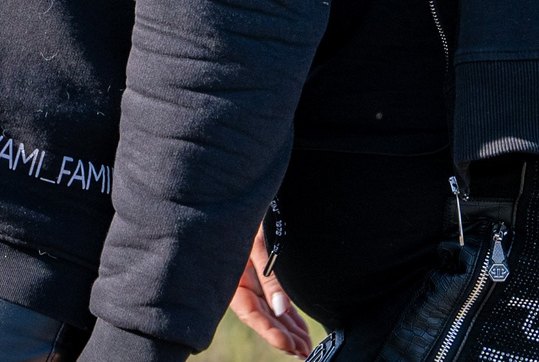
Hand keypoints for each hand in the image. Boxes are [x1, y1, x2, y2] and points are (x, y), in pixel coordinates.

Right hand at [226, 225, 311, 356]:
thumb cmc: (247, 214)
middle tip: (305, 353)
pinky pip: (271, 299)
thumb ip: (270, 277)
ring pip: (268, 311)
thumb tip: (282, 310)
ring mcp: (248, 279)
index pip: (252, 313)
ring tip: (305, 347)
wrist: (240, 191)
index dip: (271, 332)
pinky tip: (298, 328)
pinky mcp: (257, 274)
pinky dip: (286, 314)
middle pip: (262, 317)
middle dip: (283, 337)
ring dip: (287, 329)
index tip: (290, 346)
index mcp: (233, 278)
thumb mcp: (260, 243)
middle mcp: (239, 283)